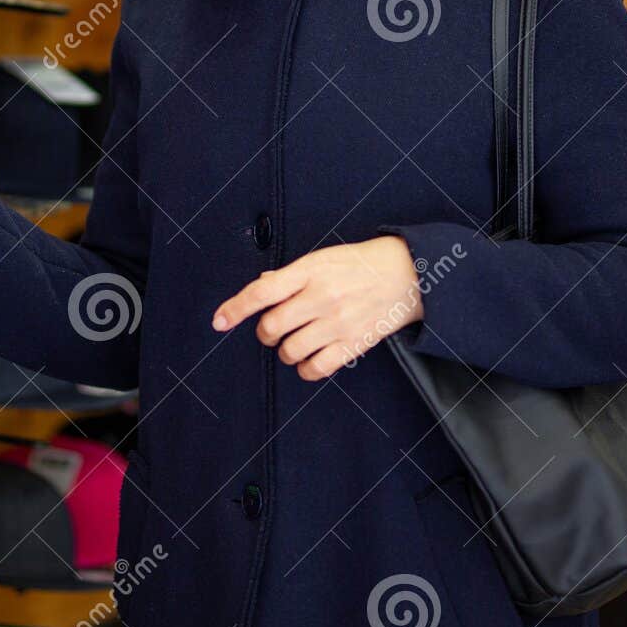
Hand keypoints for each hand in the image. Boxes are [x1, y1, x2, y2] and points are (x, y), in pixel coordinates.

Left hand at [211, 236, 423, 379]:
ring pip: (290, 351)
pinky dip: (305, 368)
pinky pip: (315, 368)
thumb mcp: (323, 258)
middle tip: (273, 330)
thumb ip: (290, 275)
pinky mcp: (353, 344)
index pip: (262, 292)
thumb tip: (261, 286)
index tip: (219, 321)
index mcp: (310, 271)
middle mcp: (321, 297)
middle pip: (271, 327)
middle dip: (265, 333)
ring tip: (296, 341)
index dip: (236, 308)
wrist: (408, 275)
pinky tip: (309, 358)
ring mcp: (337, 323)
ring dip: (285, 351)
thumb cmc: (360, 264)